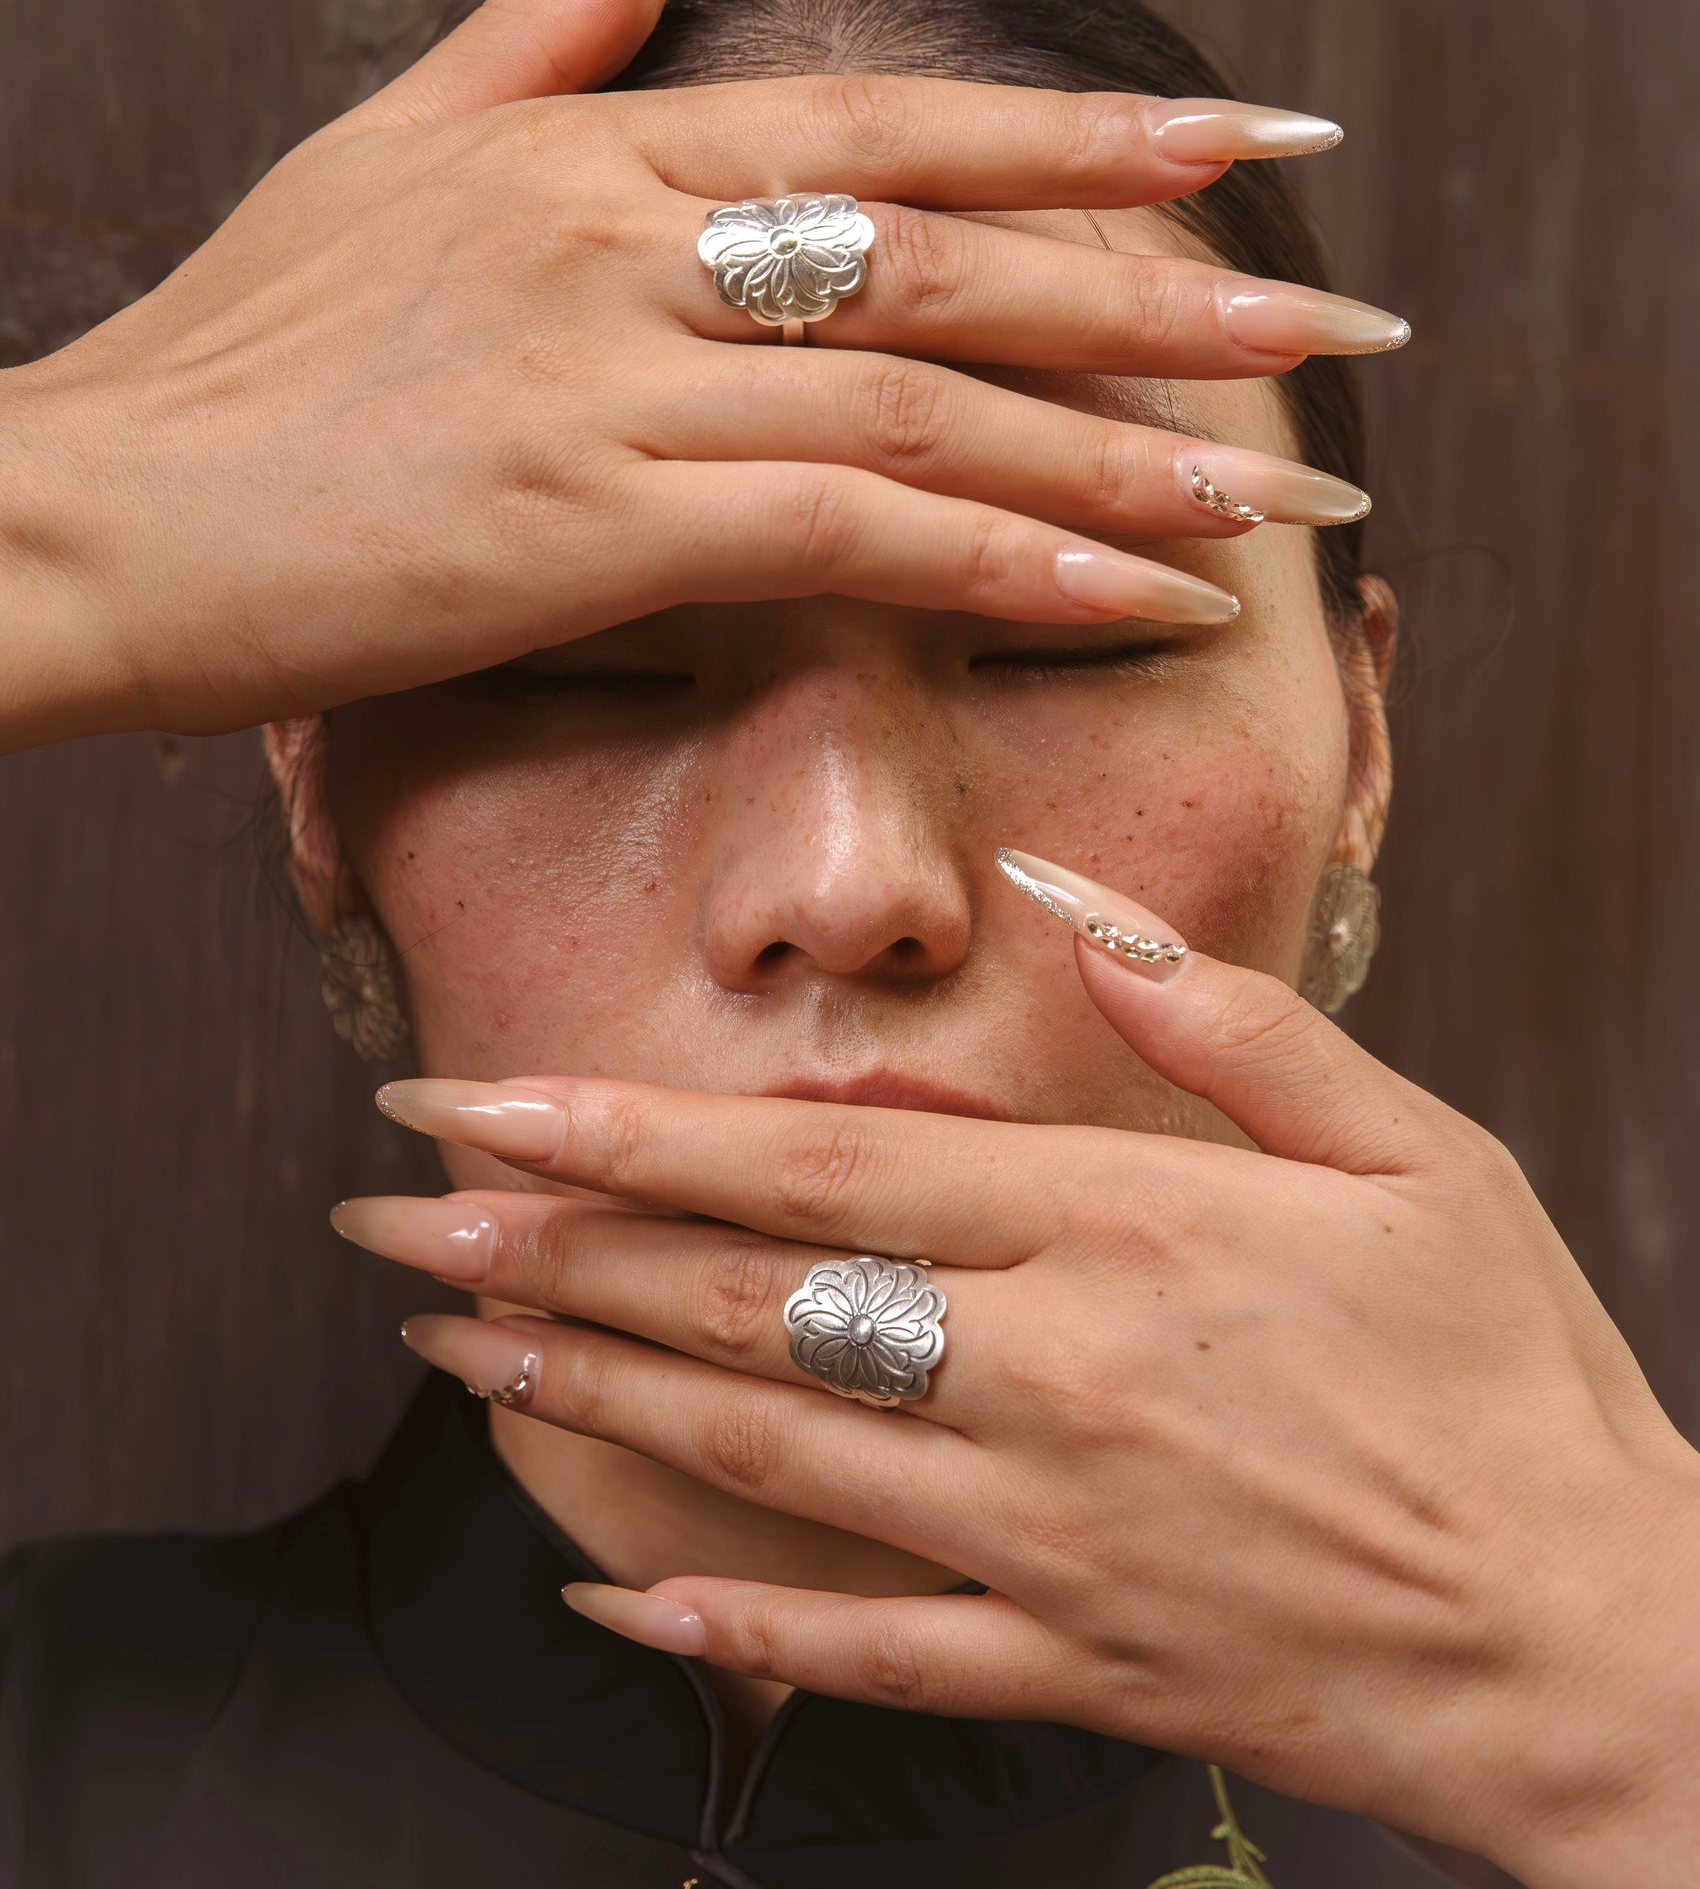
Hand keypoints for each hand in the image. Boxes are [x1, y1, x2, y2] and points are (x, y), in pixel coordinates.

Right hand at [1, 0, 1398, 752]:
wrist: (80, 507)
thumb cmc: (233, 355)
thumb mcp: (387, 146)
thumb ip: (548, 25)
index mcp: (594, 151)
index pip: (889, 127)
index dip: (1081, 137)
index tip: (1242, 140)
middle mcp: (621, 239)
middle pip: (949, 253)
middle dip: (1162, 289)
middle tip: (1335, 322)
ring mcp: (606, 377)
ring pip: (925, 403)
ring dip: (1121, 456)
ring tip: (1277, 504)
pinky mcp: (584, 522)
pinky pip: (847, 537)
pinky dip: (1004, 566)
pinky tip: (1131, 600)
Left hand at [347, 860, 1699, 1888]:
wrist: (1605, 1641)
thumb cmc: (1511, 1374)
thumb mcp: (1413, 1151)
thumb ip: (1230, 1024)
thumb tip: (1075, 910)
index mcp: (1127, 1227)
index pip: (822, 1169)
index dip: (632, 1131)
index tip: (487, 1098)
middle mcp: (1054, 1376)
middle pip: (748, 1303)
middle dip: (549, 1245)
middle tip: (389, 1212)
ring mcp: (1047, 1535)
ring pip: (762, 1460)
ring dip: (585, 1396)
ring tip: (443, 1345)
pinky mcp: (1071, 1666)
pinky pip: (861, 1654)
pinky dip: (724, 1627)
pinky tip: (603, 1590)